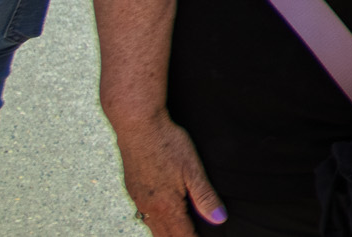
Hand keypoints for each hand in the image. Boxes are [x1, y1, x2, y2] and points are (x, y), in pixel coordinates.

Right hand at [113, 111, 226, 236]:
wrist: (137, 125)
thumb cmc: (168, 144)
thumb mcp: (193, 169)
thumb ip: (205, 197)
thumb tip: (219, 219)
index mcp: (165, 206)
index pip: (181, 236)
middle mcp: (147, 207)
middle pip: (164, 236)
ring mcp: (137, 199)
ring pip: (152, 226)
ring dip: (167, 233)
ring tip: (182, 232)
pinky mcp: (132, 189)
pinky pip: (144, 214)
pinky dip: (156, 221)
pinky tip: (164, 214)